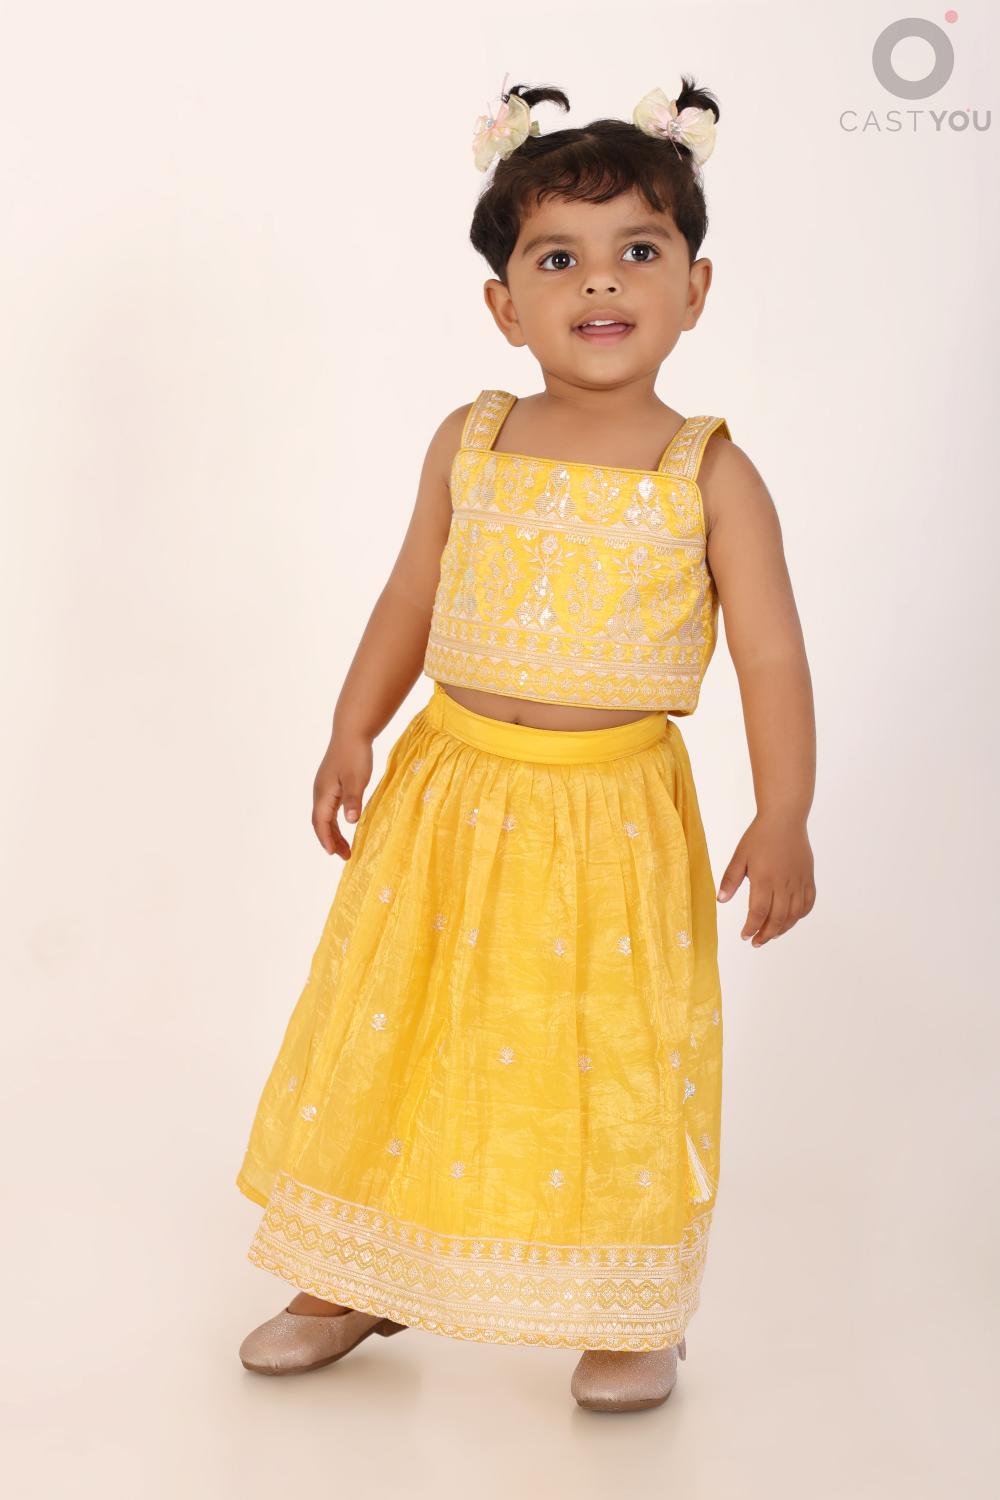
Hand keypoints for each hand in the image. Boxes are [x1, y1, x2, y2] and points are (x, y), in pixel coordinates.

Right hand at [312, 730, 373, 858]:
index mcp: (323, 793)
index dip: (326, 839)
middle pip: (321, 822)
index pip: (321, 822)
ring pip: (325, 816)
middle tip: (345, 856)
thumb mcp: (357, 779)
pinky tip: (346, 825)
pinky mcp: (332, 784)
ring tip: (347, 847)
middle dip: (330, 840)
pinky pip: (329, 809)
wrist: (352, 732)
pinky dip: (335, 821)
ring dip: (333, 832)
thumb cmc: (355, 754)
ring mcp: (325, 788)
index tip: (334, 854)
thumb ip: (353, 800)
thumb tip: (350, 821)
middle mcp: (320, 792)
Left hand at [716, 811, 815, 945]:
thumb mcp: (739, 856)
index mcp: (764, 879)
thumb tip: (720, 900)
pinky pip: (807, 903)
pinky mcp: (808, 878)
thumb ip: (730, 879)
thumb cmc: (759, 836)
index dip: (751, 928)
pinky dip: (799, 916)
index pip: (758, 913)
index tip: (745, 936)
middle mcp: (783, 884)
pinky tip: (790, 920)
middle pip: (777, 919)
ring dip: (783, 928)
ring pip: (794, 914)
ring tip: (771, 935)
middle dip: (766, 934)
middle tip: (756, 942)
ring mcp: (798, 881)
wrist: (784, 819)